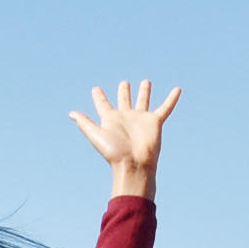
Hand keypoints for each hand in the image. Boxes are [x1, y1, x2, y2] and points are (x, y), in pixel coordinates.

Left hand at [70, 80, 180, 199]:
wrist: (134, 164)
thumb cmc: (114, 153)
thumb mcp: (96, 136)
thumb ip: (85, 124)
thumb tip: (71, 113)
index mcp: (111, 119)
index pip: (103, 104)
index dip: (99, 97)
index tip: (95, 89)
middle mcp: (126, 118)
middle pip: (124, 100)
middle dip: (124, 92)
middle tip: (124, 83)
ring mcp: (141, 119)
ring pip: (143, 101)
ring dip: (144, 92)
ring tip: (146, 82)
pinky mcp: (155, 122)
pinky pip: (165, 108)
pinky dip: (171, 99)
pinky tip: (177, 89)